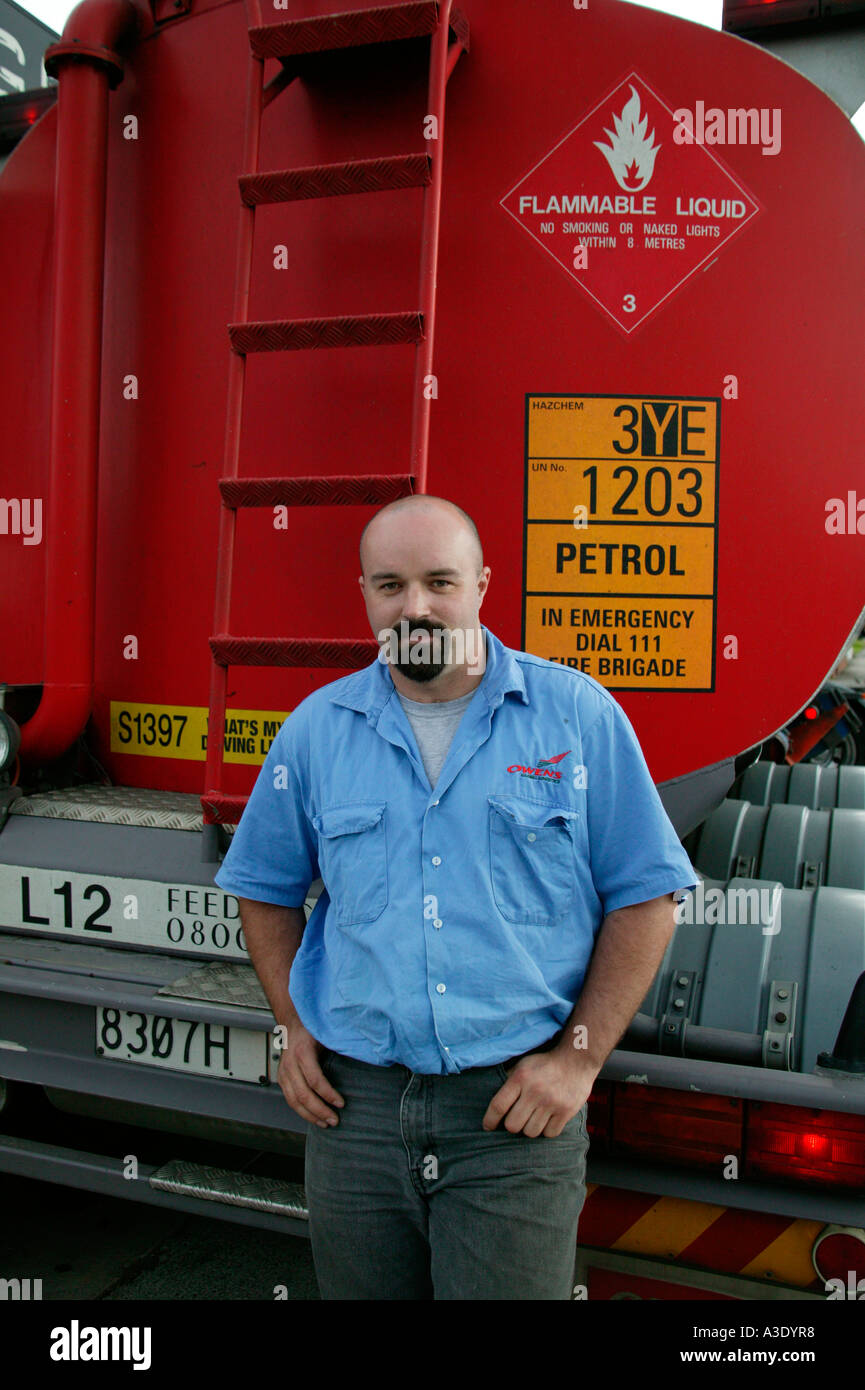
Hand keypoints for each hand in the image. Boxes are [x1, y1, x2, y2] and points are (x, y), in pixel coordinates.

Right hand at [276, 1017, 344, 1127]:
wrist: (293, 1024)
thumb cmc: (313, 1029)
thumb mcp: (327, 1035)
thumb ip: (340, 1045)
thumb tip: (364, 1056)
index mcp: (303, 1052)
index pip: (315, 1079)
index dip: (328, 1094)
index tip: (342, 1103)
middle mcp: (290, 1064)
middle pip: (303, 1094)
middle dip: (320, 1110)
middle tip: (335, 1120)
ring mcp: (284, 1073)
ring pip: (294, 1101)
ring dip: (311, 1115)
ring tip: (326, 1123)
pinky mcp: (282, 1079)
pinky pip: (290, 1100)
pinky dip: (302, 1111)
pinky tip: (314, 1117)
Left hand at [481, 1047, 596, 1137]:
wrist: (576, 1059)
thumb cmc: (545, 1064)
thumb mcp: (523, 1064)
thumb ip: (509, 1080)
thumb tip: (492, 1100)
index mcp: (520, 1078)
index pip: (498, 1105)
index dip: (490, 1120)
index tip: (487, 1126)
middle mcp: (535, 1091)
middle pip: (513, 1125)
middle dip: (512, 1125)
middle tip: (516, 1119)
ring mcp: (552, 1103)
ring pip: (531, 1132)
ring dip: (529, 1128)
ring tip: (533, 1118)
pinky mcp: (566, 1111)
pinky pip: (549, 1134)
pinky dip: (546, 1130)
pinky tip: (547, 1119)